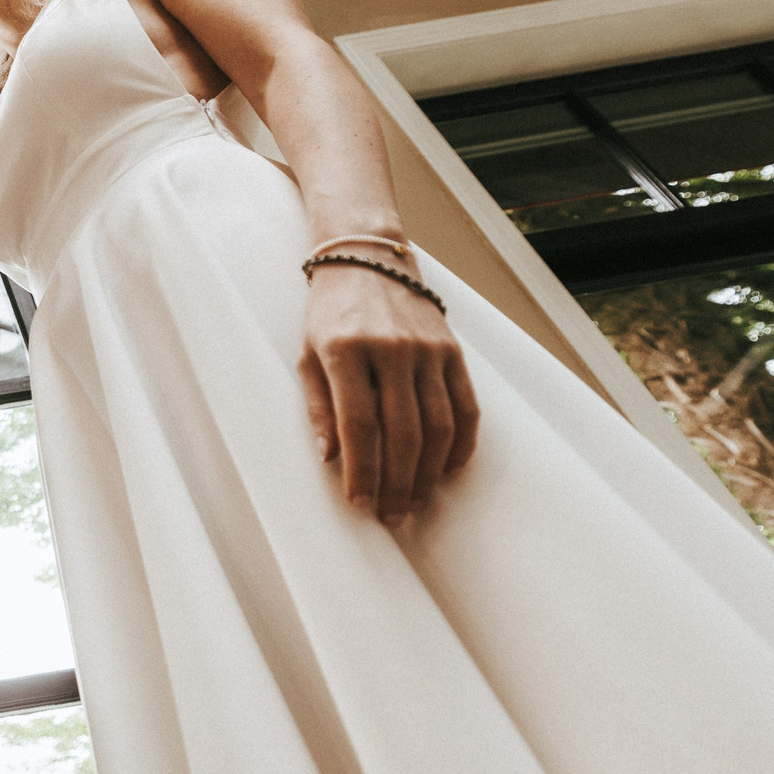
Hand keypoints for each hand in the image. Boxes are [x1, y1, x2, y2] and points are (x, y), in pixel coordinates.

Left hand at [296, 258, 478, 524]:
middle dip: (398, 483)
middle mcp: (392, 349)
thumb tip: (331, 459)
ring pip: (438, 426)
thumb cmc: (330, 313)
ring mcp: (428, 350)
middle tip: (392, 515)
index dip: (361, 470)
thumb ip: (319, 407)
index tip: (359, 502)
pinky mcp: (453, 351)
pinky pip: (466, 407)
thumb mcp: (307, 354)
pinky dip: (461, 445)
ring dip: (428, 473)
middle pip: (402, 432)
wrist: (368, 259)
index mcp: (346, 350)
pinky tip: (447, 470)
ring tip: (416, 501)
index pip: (358, 423)